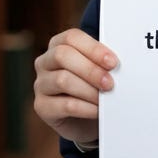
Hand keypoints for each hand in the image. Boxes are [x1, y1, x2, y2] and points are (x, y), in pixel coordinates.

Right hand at [33, 28, 118, 145]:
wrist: (87, 119)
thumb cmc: (95, 86)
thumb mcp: (99, 68)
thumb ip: (103, 61)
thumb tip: (116, 62)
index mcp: (58, 44)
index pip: (71, 38)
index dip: (93, 48)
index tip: (113, 62)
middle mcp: (44, 62)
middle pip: (62, 56)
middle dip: (90, 69)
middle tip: (110, 83)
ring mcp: (40, 84)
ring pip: (62, 80)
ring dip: (89, 90)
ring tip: (106, 97)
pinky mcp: (42, 107)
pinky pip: (64, 105)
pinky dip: (86, 108)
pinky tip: (97, 110)